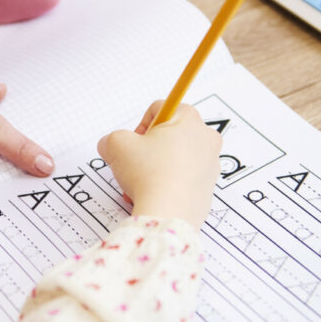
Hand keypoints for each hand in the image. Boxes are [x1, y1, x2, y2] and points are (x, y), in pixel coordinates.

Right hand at [97, 102, 221, 224]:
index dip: (141, 125)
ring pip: (176, 158)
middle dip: (149, 148)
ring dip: (156, 167)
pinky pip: (183, 179)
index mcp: (189, 119)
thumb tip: (109, 145)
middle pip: (170, 134)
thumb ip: (112, 139)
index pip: (161, 109)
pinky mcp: (208, 188)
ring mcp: (210, 165)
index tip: (135, 142)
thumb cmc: (150, 174)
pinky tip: (153, 194)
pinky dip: (168, 183)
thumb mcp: (117, 145)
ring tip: (142, 182)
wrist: (168, 213)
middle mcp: (206, 138)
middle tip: (137, 162)